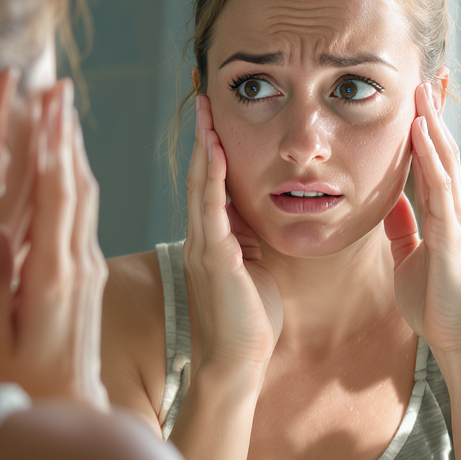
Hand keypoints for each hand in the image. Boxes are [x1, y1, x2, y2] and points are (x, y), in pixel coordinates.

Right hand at [0, 81, 108, 409]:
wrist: (70, 411)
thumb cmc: (22, 384)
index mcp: (55, 278)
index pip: (56, 200)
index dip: (52, 151)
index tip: (48, 110)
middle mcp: (79, 265)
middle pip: (78, 186)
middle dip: (67, 135)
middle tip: (58, 90)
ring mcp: (88, 268)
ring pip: (86, 196)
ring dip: (74, 150)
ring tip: (63, 110)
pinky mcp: (87, 273)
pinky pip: (84, 213)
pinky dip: (74, 176)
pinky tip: (65, 161)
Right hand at [182, 95, 282, 374]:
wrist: (237, 362)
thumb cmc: (250, 320)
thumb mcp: (254, 267)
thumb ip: (250, 239)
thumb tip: (260, 211)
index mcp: (213, 238)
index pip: (210, 183)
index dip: (211, 147)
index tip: (214, 115)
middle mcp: (201, 237)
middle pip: (200, 175)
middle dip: (202, 135)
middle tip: (203, 97)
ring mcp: (203, 246)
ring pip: (201, 186)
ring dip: (204, 146)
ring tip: (205, 112)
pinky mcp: (214, 259)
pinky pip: (211, 211)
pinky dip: (212, 179)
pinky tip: (215, 153)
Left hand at [385, 83, 460, 362]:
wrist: (453, 336)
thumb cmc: (433, 300)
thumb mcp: (408, 255)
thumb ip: (403, 227)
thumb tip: (392, 201)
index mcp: (441, 213)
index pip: (431, 159)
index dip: (426, 126)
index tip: (418, 94)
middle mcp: (453, 209)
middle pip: (442, 150)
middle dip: (435, 113)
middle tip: (428, 74)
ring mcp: (454, 219)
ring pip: (443, 161)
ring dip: (433, 124)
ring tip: (424, 91)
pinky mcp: (449, 235)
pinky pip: (439, 188)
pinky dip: (430, 158)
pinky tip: (420, 133)